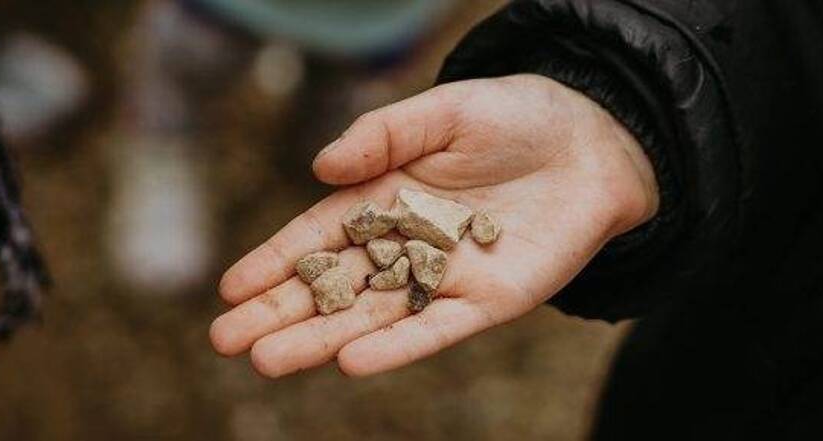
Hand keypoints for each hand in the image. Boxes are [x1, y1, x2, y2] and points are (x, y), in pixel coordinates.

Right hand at [210, 74, 658, 376]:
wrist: (595, 142)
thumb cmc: (513, 119)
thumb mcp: (441, 112)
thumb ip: (381, 136)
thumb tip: (321, 167)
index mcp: (382, 199)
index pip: (316, 237)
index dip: (274, 262)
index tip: (231, 290)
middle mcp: (404, 246)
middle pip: (331, 286)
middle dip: (279, 313)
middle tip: (228, 342)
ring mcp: (442, 278)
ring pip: (371, 316)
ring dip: (320, 339)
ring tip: (268, 361)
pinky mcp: (486, 301)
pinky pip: (435, 329)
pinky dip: (396, 348)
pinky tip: (351, 362)